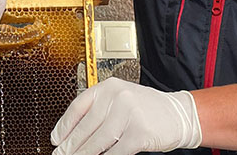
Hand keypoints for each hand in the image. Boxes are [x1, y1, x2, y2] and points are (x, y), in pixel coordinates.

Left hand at [50, 78, 201, 154]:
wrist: (180, 114)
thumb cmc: (148, 109)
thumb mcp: (121, 100)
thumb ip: (99, 112)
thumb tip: (72, 133)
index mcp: (109, 87)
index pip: (79, 106)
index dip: (64, 125)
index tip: (56, 139)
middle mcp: (118, 97)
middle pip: (87, 126)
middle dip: (72, 145)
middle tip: (61, 154)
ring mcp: (130, 114)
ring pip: (99, 140)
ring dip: (85, 154)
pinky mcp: (140, 133)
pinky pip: (116, 151)